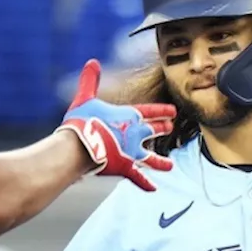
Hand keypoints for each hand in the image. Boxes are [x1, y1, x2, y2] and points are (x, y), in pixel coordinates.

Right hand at [59, 60, 174, 191]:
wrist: (79, 146)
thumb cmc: (81, 121)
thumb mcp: (84, 98)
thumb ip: (90, 81)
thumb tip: (92, 62)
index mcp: (128, 116)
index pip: (150, 112)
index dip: (161, 111)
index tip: (173, 111)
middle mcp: (134, 134)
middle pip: (153, 131)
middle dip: (162, 128)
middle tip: (171, 127)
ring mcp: (131, 152)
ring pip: (150, 157)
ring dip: (160, 161)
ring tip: (171, 165)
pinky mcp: (125, 168)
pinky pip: (137, 177)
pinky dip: (144, 183)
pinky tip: (153, 188)